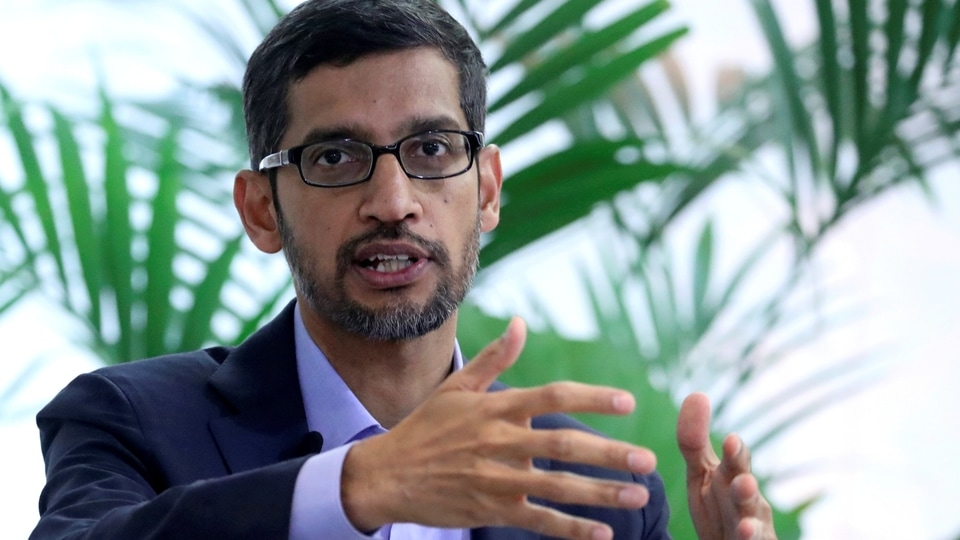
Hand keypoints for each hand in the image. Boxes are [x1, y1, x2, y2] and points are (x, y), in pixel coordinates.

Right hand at [341, 317, 656, 539]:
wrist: (387, 475)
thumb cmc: (425, 427)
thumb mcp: (456, 387)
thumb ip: (494, 359)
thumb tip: (520, 323)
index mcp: (495, 408)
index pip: (553, 396)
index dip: (592, 398)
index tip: (629, 402)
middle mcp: (499, 442)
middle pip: (564, 444)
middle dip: (609, 452)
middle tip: (648, 459)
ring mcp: (495, 479)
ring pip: (556, 487)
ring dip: (600, 492)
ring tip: (637, 495)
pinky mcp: (490, 510)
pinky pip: (537, 520)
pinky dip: (570, 529)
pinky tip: (602, 533)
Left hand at [677, 393, 776, 539]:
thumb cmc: (719, 508)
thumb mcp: (702, 474)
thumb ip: (694, 441)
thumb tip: (697, 393)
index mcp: (732, 478)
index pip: (735, 461)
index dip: (735, 453)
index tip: (731, 439)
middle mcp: (747, 500)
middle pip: (746, 488)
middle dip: (744, 479)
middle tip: (741, 471)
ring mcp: (753, 525)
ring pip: (753, 518)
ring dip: (748, 510)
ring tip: (744, 503)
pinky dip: (751, 537)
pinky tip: (744, 532)